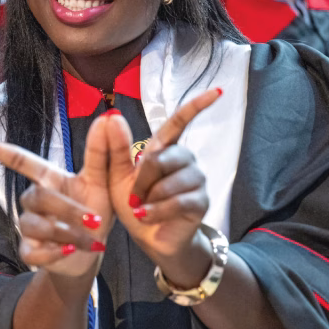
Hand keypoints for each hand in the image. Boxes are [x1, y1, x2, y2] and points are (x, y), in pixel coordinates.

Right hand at [0, 115, 115, 277]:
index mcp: (48, 179)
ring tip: (92, 240)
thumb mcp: (102, 182)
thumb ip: (100, 152)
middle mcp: (34, 200)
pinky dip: (54, 254)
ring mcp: (29, 226)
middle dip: (67, 210)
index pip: (17, 160)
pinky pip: (33, 252)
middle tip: (95, 221)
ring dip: (68, 234)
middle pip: (37, 196)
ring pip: (36, 225)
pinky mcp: (30, 251)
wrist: (93, 253)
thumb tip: (108, 117)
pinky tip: (71, 252)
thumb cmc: (95, 212)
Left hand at [107, 90, 218, 283]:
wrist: (148, 237)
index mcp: (162, 149)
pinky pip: (178, 201)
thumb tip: (111, 116)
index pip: (179, 122)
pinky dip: (157, 210)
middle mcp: (183, 160)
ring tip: (141, 208)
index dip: (196, 106)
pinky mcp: (200, 201)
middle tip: (132, 195)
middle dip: (141, 179)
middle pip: (161, 157)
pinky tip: (147, 216)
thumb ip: (113, 149)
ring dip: (149, 197)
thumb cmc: (133, 203)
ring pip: (169, 181)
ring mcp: (195, 179)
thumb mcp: (116, 176)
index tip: (216, 92)